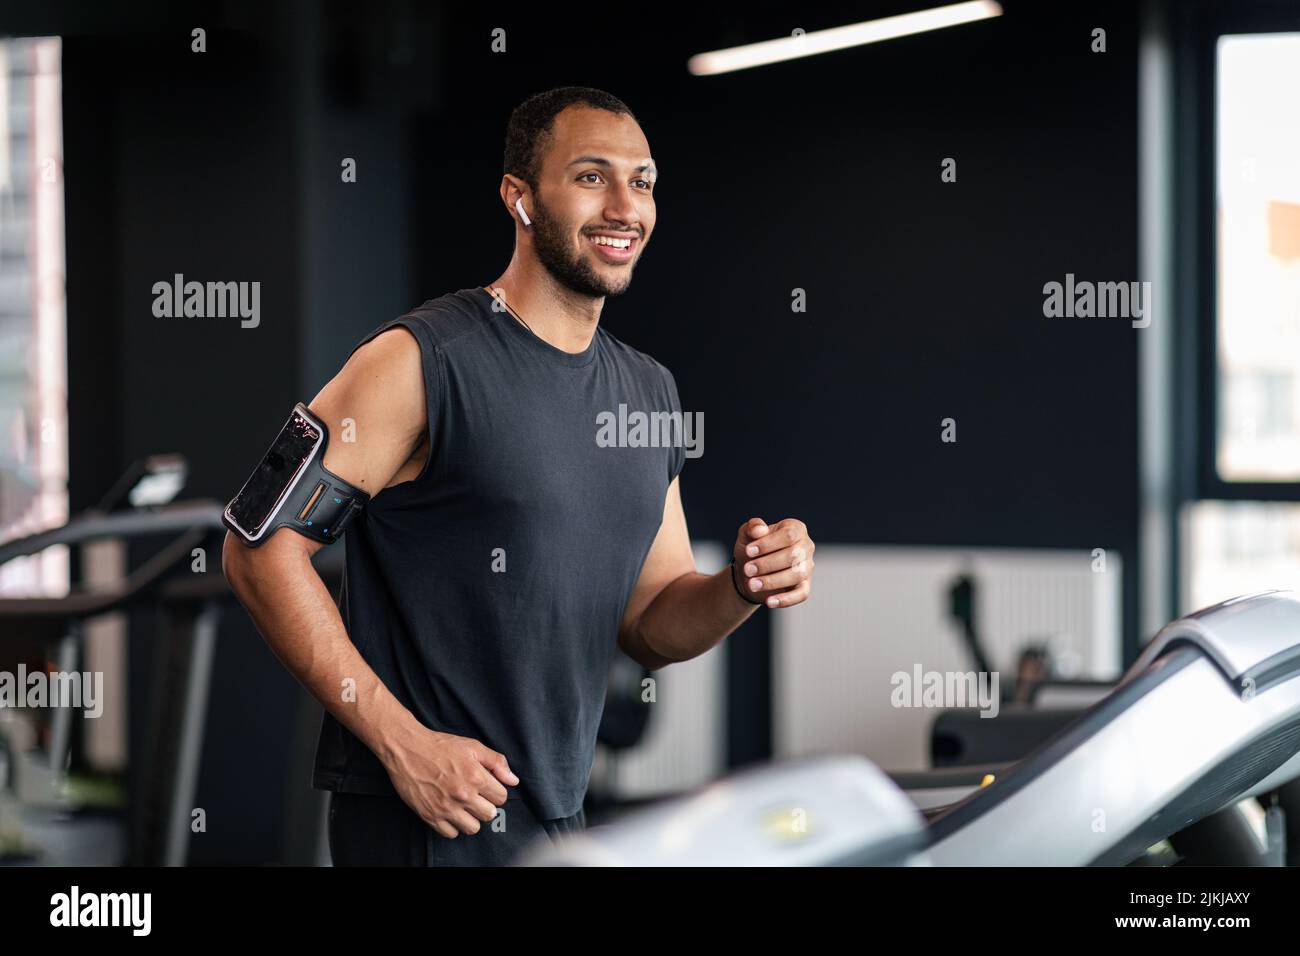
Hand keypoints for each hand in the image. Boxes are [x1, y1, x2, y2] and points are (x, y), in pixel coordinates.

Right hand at [381, 719, 518, 837]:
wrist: (407, 749)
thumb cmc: (440, 746)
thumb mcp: (473, 747)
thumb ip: (497, 762)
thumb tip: (513, 780)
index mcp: (476, 777)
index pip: (501, 798)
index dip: (496, 792)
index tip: (487, 788)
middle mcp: (462, 795)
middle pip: (489, 815)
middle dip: (486, 805)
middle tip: (476, 797)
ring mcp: (446, 807)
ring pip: (473, 828)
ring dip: (471, 818)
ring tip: (464, 806)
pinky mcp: (430, 816)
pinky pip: (451, 833)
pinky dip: (452, 826)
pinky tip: (450, 811)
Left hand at [731, 517, 815, 608]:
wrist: (748, 572)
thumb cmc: (751, 549)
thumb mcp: (746, 535)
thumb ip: (752, 527)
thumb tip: (760, 530)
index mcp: (795, 529)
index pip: (788, 535)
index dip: (768, 543)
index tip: (748, 551)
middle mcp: (806, 546)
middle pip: (794, 555)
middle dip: (768, 563)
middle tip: (748, 569)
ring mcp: (807, 567)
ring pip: (797, 574)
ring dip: (773, 581)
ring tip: (752, 584)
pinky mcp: (804, 586)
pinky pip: (801, 594)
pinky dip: (786, 599)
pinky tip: (769, 602)